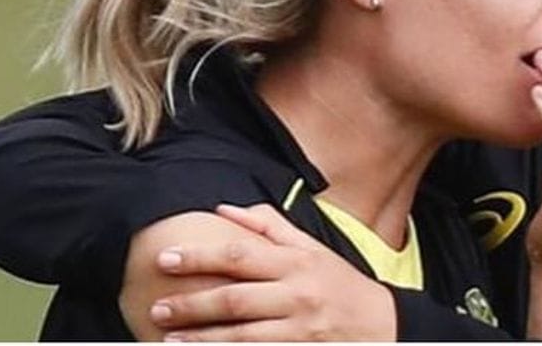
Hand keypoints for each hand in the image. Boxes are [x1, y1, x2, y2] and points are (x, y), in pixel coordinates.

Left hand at [147, 204, 396, 341]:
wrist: (383, 327)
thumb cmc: (340, 284)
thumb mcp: (312, 249)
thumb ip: (269, 227)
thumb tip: (224, 209)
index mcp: (297, 262)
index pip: (240, 255)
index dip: (199, 256)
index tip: (166, 259)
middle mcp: (298, 295)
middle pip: (235, 299)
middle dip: (192, 305)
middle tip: (158, 308)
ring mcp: (300, 330)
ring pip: (241, 336)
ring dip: (202, 340)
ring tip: (168, 339)